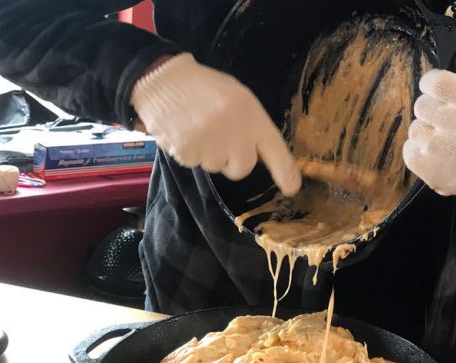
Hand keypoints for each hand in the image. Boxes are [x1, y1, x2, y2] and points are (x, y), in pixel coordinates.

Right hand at [131, 53, 300, 195]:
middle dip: (231, 159)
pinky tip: (184, 131)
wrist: (164, 81)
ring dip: (208, 153)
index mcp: (251, 115)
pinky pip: (194, 163)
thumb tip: (260, 157)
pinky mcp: (189, 153)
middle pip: (242, 168)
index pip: (275, 149)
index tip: (292, 188)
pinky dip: (189, 152)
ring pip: (216, 167)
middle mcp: (235, 133)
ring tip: (197, 127)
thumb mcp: (238, 99)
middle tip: (218, 135)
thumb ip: (252, 126)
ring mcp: (211, 145)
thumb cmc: (206, 89)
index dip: (285, 172)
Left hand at [403, 47, 455, 195]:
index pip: (433, 82)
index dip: (434, 84)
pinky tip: (439, 154)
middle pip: (421, 106)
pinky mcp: (438, 177)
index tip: (441, 91)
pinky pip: (409, 152)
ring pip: (414, 130)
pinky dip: (420, 152)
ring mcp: (449, 157)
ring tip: (447, 138)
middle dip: (432, 110)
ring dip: (426, 132)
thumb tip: (455, 41)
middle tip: (448, 119)